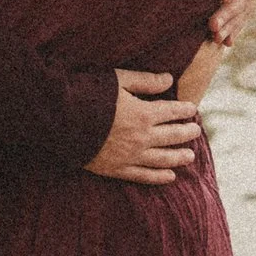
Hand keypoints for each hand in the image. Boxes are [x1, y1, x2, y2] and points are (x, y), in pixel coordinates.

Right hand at [84, 70, 200, 184]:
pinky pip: (143, 176)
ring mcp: (130, 156)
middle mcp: (141, 138)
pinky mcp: (116, 169)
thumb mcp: (117, 80)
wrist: (60, 120)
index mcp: (143, 114)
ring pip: (163, 159)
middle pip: (172, 136)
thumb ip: (144, 81)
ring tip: (190, 156)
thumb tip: (169, 79)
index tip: (192, 109)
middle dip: (187, 133)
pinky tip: (170, 176)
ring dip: (179, 157)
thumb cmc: (87, 94)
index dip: (185, 110)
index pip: (172, 112)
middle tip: (196, 131)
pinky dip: (159, 177)